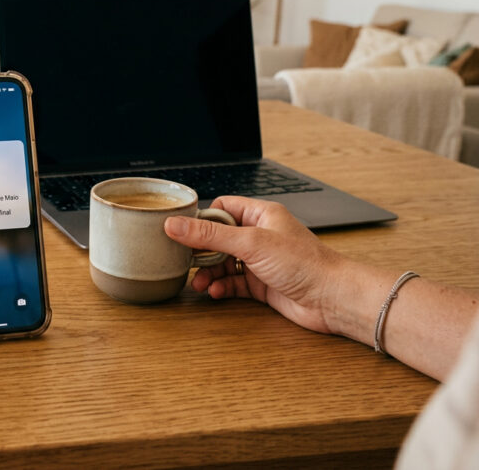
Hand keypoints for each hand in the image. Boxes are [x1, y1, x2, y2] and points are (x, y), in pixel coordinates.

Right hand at [164, 196, 365, 334]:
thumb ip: (210, 235)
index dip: (201, 220)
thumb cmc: (305, 263)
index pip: (221, 208)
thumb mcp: (250, 243)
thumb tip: (175, 224)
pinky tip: (216, 291)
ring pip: (223, 263)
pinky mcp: (262, 284)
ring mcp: (260, 261)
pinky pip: (233, 283)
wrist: (333, 298)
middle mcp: (260, 235)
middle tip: (185, 261)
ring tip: (198, 283)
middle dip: (201, 251)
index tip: (181, 232)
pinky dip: (222, 287)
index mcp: (260, 214)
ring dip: (208, 273)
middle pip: (218, 238)